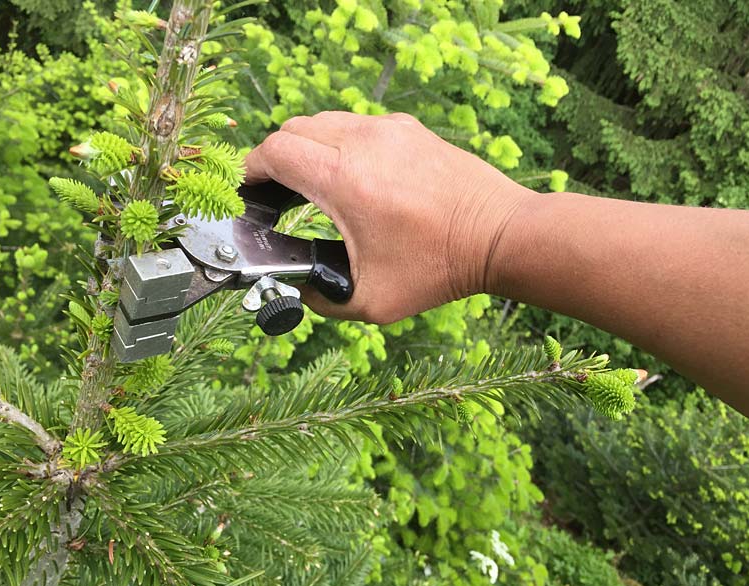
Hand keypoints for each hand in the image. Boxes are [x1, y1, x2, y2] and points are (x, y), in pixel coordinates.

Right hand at [245, 111, 532, 322]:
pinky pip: (359, 125)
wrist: (499, 236)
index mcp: (345, 180)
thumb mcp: (371, 301)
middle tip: (277, 192)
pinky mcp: (410, 130)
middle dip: (276, 158)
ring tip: (312, 184)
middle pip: (294, 129)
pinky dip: (342, 142)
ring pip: (326, 121)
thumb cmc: (439, 269)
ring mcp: (390, 130)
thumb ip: (322, 299)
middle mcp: (364, 143)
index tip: (249, 190)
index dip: (252, 169)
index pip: (275, 151)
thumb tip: (299, 286)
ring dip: (308, 148)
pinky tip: (353, 176)